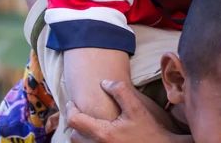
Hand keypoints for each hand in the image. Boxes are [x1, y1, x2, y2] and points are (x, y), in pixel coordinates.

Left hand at [67, 80, 190, 142]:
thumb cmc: (149, 130)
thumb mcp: (136, 108)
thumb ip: (120, 91)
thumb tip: (103, 83)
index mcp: (103, 134)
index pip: (75, 121)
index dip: (71, 109)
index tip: (72, 103)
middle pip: (74, 136)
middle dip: (75, 124)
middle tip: (80, 113)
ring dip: (81, 134)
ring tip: (87, 124)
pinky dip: (88, 141)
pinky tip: (96, 134)